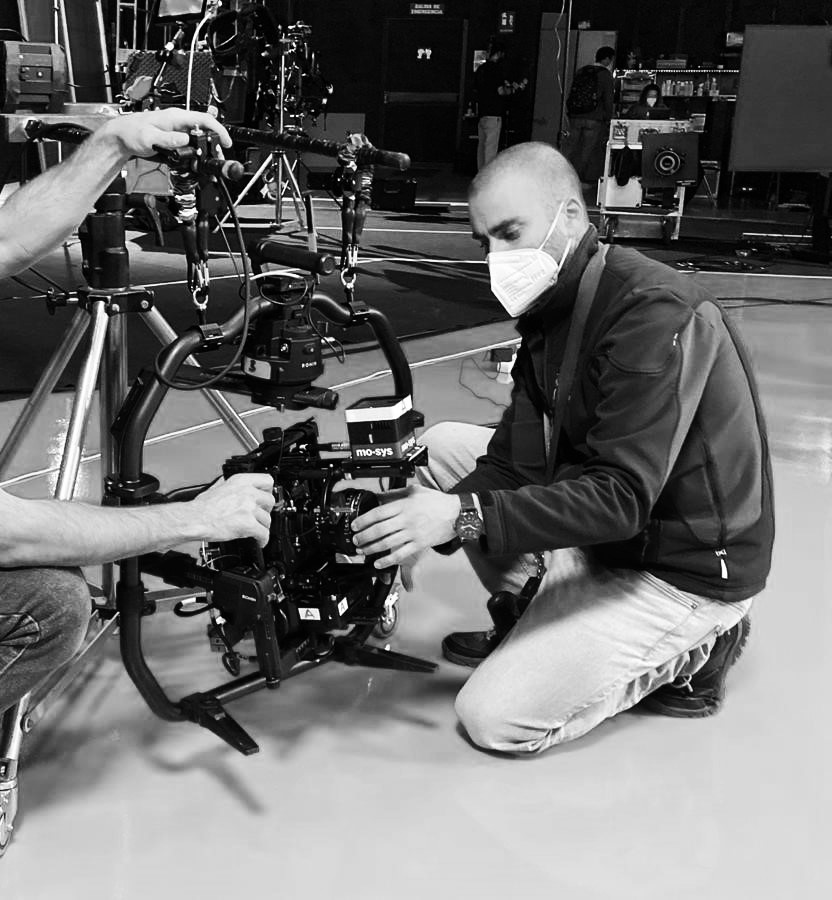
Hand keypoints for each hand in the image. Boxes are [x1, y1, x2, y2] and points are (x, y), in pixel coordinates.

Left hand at [97, 108, 231, 158]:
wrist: (121, 137)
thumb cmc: (131, 133)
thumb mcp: (150, 138)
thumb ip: (169, 140)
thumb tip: (186, 141)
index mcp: (175, 117)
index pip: (203, 119)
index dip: (218, 130)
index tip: (226, 142)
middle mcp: (178, 121)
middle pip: (205, 129)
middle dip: (215, 142)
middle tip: (219, 157)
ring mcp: (177, 129)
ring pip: (199, 137)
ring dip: (207, 148)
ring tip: (210, 160)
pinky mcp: (174, 137)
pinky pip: (191, 142)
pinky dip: (197, 151)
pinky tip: (197, 158)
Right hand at [190, 473, 274, 546]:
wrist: (194, 520)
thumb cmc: (202, 507)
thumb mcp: (217, 486)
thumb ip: (228, 484)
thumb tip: (230, 483)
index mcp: (241, 481)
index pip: (268, 481)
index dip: (268, 491)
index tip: (265, 498)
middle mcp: (247, 492)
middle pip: (270, 501)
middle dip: (265, 510)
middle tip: (259, 516)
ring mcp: (249, 508)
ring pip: (267, 519)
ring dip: (262, 526)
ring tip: (255, 530)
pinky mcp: (248, 524)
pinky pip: (264, 533)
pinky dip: (263, 539)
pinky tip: (259, 541)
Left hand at [351, 485, 460, 569]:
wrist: (457, 514)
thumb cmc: (437, 502)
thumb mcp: (415, 490)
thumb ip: (395, 493)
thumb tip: (378, 496)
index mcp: (404, 505)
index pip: (378, 513)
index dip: (363, 520)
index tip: (354, 525)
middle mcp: (407, 519)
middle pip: (379, 529)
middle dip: (363, 537)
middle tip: (355, 540)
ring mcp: (413, 533)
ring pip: (387, 543)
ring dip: (371, 549)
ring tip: (362, 551)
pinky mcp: (419, 544)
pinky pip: (400, 554)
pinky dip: (388, 560)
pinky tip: (378, 563)